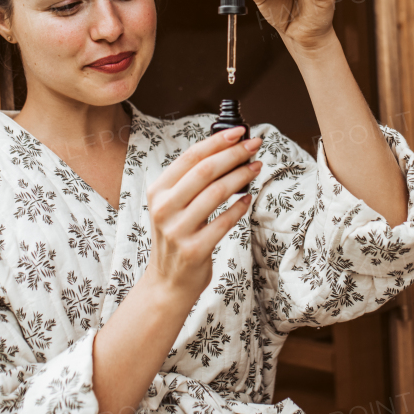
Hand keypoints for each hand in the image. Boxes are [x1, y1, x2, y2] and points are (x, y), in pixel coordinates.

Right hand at [144, 127, 262, 304]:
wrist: (168, 281)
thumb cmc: (176, 237)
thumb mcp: (171, 206)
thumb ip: (190, 182)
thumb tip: (225, 151)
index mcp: (157, 191)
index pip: (190, 157)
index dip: (217, 141)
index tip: (239, 131)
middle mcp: (164, 208)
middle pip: (205, 171)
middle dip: (234, 154)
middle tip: (254, 145)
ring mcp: (177, 230)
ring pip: (216, 193)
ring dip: (241, 176)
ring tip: (256, 167)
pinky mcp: (194, 249)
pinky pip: (224, 221)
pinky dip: (239, 207)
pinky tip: (248, 198)